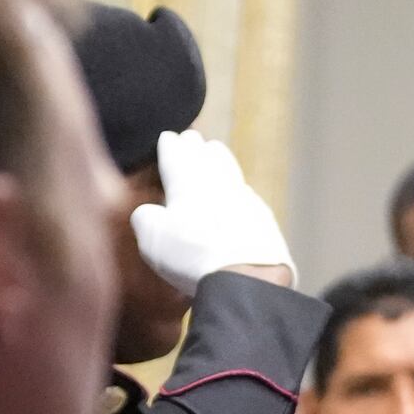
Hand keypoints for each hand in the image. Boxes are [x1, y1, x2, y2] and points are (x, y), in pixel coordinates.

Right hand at [129, 130, 296, 293]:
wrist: (249, 277)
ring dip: (222, 160)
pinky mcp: (266, 221)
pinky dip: (240, 188)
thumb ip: (146, 218)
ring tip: (217, 151)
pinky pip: (249, 195)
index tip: (169, 136)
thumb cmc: (192, 254)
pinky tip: (242, 190)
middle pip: (207, 158)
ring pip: (231, 171)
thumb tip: (151, 213)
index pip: (177, 155)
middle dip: (197, 148)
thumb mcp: (152, 236)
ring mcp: (247, 200)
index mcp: (187, 181)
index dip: (171, 146)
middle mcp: (219, 184)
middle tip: (194, 139)